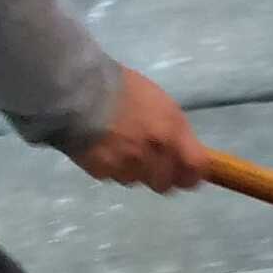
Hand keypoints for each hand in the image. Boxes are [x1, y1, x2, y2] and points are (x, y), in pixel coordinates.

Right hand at [69, 66, 207, 192]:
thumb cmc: (122, 88)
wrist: (76, 89)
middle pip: (166, 183)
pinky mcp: (102, 172)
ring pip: (138, 181)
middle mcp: (153, 156)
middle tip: (151, 161)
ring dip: (134, 170)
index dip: (193, 174)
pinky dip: (111, 167)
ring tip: (120, 148)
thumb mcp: (161, 104)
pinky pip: (114, 177)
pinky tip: (103, 148)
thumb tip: (182, 151)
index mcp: (171, 135)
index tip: (188, 172)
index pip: (195, 170)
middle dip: (161, 175)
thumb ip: (175, 131)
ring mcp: (127, 167)